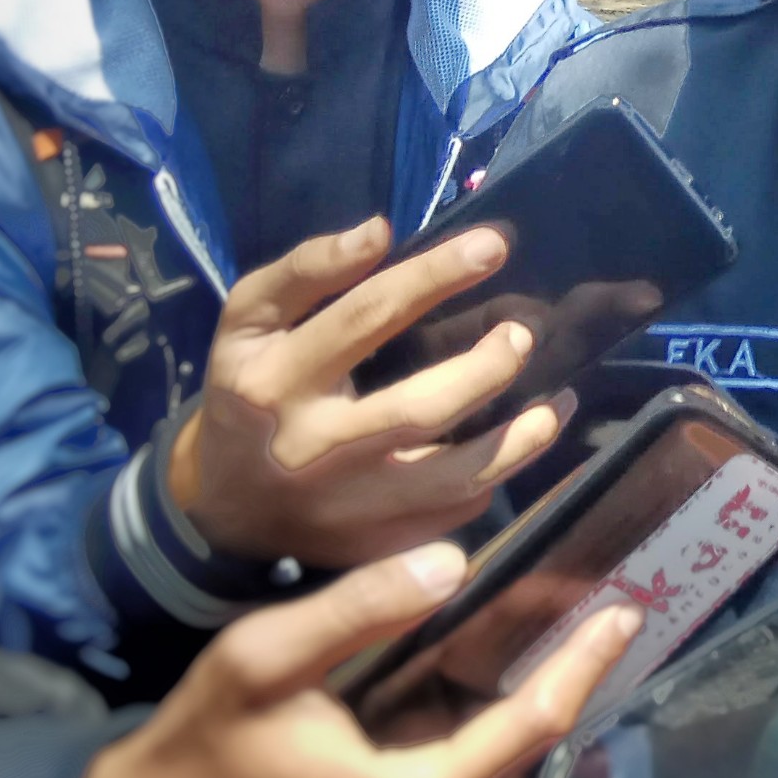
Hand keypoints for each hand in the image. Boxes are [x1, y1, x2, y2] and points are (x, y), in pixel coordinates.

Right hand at [79, 542, 639, 777]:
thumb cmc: (213, 733)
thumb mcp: (265, 656)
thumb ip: (358, 610)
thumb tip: (452, 562)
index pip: (527, 733)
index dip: (580, 669)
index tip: (624, 614)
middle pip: (539, 770)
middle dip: (582, 702)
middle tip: (613, 623)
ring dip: (550, 712)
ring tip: (582, 632)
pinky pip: (481, 771)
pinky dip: (509, 720)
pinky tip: (517, 653)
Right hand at [172, 218, 590, 567]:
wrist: (221, 510)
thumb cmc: (248, 394)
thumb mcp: (249, 323)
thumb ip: (305, 271)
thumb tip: (379, 231)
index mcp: (276, 381)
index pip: (366, 317)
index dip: (434, 276)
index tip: (494, 246)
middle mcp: (315, 449)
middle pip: (419, 408)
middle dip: (488, 367)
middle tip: (523, 334)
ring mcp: (348, 507)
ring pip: (452, 477)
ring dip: (520, 439)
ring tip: (557, 401)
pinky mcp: (374, 545)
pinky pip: (452, 513)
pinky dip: (496, 476)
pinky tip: (523, 442)